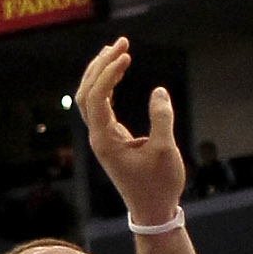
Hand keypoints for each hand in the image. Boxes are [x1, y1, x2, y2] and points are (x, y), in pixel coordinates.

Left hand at [77, 39, 182, 227]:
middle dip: (100, 65)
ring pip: (90, 98)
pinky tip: (118, 72)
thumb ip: (161, 118)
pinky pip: (100, 105)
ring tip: (116, 50)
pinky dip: (106, 86)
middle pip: (86, 93)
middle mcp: (98, 136)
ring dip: (100, 73)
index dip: (108, 73)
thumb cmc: (159, 184)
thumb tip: (158, 91)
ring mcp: (102, 137)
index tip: (126, 55)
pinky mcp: (111, 139)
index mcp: (105, 140)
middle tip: (121, 42)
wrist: (153, 210)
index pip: (96, 98)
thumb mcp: (165, 150)